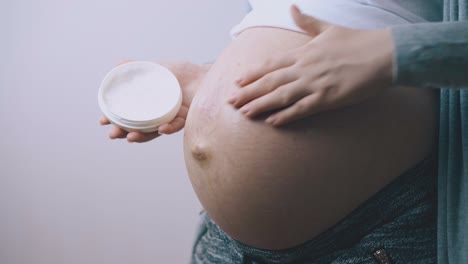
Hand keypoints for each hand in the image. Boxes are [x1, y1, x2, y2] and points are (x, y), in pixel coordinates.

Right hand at [100, 61, 209, 141]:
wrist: (205, 75)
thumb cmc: (182, 73)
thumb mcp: (157, 68)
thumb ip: (138, 67)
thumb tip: (118, 64)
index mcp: (149, 104)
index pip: (128, 115)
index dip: (115, 119)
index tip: (103, 121)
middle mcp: (157, 114)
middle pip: (137, 128)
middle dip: (123, 133)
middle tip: (113, 135)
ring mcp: (170, 119)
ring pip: (153, 131)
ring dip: (141, 136)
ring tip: (130, 137)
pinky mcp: (186, 120)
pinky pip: (175, 126)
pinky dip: (168, 128)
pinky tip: (161, 129)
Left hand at [228, 5, 393, 125]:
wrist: (384, 54)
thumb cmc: (358, 41)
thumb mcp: (329, 28)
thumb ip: (307, 22)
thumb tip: (293, 8)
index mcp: (304, 53)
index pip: (271, 64)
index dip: (253, 74)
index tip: (237, 81)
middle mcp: (305, 68)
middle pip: (271, 82)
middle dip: (249, 92)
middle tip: (230, 102)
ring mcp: (315, 84)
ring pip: (282, 96)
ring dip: (262, 105)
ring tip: (244, 113)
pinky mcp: (328, 98)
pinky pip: (303, 109)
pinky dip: (287, 115)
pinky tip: (273, 122)